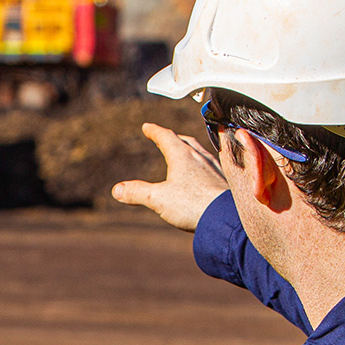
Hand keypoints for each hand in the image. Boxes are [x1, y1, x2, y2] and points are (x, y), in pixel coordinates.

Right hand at [111, 122, 227, 231]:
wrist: (227, 218)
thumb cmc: (194, 205)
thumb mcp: (158, 199)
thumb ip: (137, 192)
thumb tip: (117, 190)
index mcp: (182, 157)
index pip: (166, 137)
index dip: (155, 131)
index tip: (147, 127)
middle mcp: (200, 158)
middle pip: (186, 142)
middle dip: (175, 139)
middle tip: (168, 138)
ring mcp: (215, 169)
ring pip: (202, 153)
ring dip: (192, 151)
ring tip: (187, 155)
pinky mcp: (226, 183)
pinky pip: (213, 168)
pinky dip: (205, 166)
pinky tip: (206, 176)